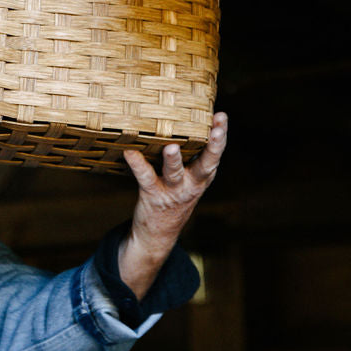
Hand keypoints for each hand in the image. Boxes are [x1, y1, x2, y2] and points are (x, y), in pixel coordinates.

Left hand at [118, 111, 226, 301]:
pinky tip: (130, 151)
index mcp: (202, 177)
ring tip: (171, 147)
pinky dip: (137, 164)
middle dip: (213, 146)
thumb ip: (190, 156)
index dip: (220, 136)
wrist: (158, 234)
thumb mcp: (189, 179)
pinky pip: (146, 177)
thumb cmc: (174, 195)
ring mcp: (173, 191)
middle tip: (215, 129)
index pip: (215, 154)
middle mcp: (192, 184)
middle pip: (205, 164)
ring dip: (173, 160)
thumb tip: (184, 119)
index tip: (221, 116)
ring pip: (175, 173)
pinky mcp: (153, 195)